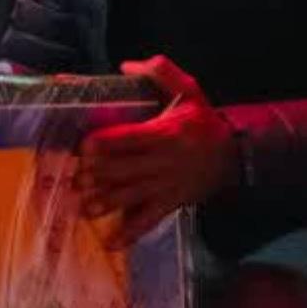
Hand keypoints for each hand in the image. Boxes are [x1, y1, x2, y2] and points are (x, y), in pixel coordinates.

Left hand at [78, 56, 236, 247]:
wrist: (235, 155)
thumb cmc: (203, 121)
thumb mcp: (189, 91)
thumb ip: (161, 72)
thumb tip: (126, 65)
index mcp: (164, 133)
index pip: (129, 139)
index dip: (104, 144)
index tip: (82, 148)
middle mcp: (163, 162)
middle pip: (124, 170)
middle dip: (97, 176)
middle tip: (71, 179)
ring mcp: (165, 185)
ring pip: (131, 196)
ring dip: (105, 202)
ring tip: (81, 207)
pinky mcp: (169, 204)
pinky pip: (148, 221)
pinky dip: (129, 233)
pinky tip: (109, 242)